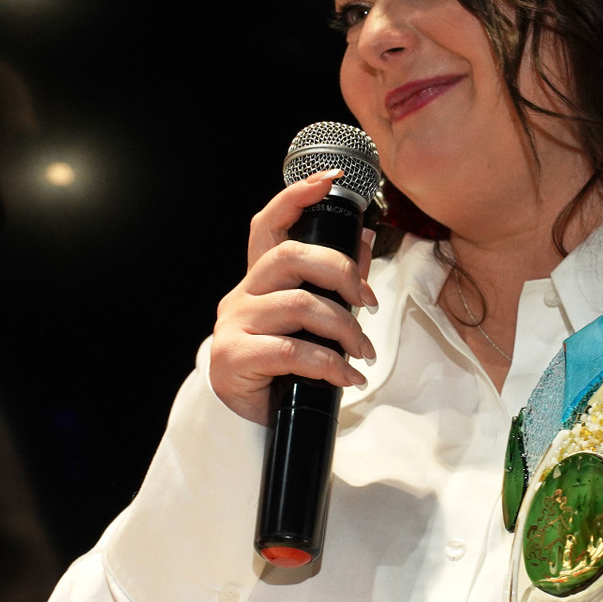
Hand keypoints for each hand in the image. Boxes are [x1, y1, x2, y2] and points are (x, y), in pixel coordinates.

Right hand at [211, 171, 379, 423]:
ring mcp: (234, 324)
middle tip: (368, 303)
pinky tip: (347, 378)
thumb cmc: (282, 369)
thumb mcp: (311, 323)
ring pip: (299, 305)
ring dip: (345, 328)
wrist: (250, 421)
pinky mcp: (233, 356)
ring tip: (364, 352)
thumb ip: (333, 283)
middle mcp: (242, 295)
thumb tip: (365, 240)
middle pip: (292, 257)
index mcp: (259, 282)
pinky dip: (330, 364)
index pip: (268, 225)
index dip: (295, 197)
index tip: (328, 180)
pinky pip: (293, 351)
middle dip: (341, 273)